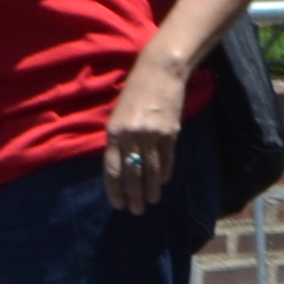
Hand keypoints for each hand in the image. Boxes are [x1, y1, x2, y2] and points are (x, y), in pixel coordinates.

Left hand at [102, 47, 192, 214]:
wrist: (160, 73)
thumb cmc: (134, 92)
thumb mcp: (117, 114)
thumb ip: (117, 139)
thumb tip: (120, 165)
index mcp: (114, 132)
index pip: (113, 169)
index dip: (115, 189)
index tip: (117, 204)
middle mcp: (132, 136)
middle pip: (132, 174)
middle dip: (134, 195)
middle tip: (136, 211)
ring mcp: (153, 135)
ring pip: (151, 170)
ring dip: (151, 188)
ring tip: (151, 202)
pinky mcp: (171, 132)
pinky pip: (166, 158)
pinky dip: (164, 172)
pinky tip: (162, 182)